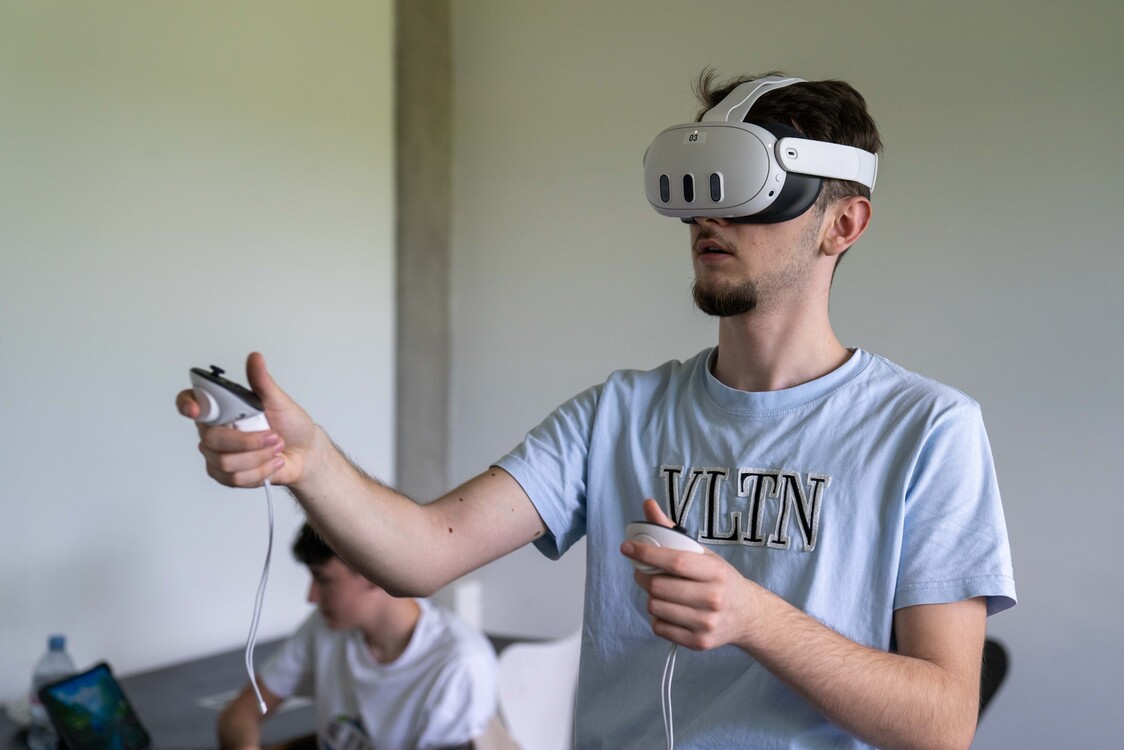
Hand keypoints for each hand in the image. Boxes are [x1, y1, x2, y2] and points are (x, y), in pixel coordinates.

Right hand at [176, 352, 317, 487]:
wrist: (305, 453)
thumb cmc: (290, 425)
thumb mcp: (279, 401)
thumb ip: (262, 382)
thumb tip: (255, 358)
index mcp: (222, 408)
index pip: (190, 402)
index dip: (186, 404)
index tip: (195, 410)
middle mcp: (215, 431)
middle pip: (211, 440)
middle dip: (248, 441)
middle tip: (273, 436)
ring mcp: (218, 454)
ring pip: (225, 463)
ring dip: (259, 457)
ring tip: (276, 448)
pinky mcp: (227, 475)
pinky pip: (235, 479)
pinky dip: (260, 471)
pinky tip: (272, 463)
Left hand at [621, 499, 760, 650]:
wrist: (747, 615)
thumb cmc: (720, 580)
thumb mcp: (704, 554)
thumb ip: (672, 532)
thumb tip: (648, 504)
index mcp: (715, 571)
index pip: (674, 561)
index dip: (647, 553)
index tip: (627, 547)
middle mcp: (713, 598)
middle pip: (658, 586)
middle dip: (643, 576)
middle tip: (644, 572)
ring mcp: (706, 623)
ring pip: (655, 608)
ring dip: (651, 597)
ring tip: (661, 591)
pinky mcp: (699, 642)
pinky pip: (659, 628)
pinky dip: (658, 618)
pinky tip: (670, 610)